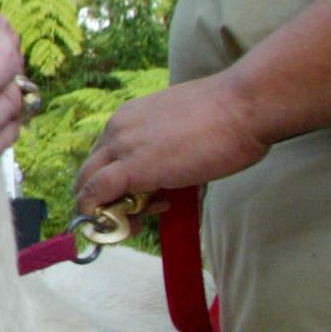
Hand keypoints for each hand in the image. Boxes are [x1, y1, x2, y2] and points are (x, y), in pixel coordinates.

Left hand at [74, 72, 269, 212]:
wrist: (244, 105)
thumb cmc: (228, 118)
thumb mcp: (183, 133)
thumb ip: (165, 154)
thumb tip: (164, 180)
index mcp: (129, 118)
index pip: (104, 158)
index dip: (116, 184)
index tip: (144, 199)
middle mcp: (117, 129)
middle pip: (89, 172)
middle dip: (104, 200)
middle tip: (136, 217)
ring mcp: (121, 146)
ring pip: (86, 185)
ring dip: (103, 211)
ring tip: (140, 223)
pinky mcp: (132, 167)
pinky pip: (95, 195)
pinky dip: (99, 214)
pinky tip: (126, 226)